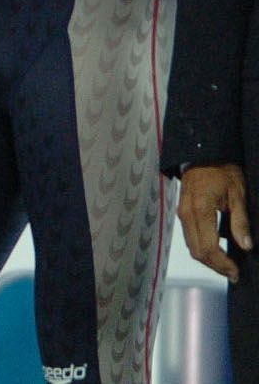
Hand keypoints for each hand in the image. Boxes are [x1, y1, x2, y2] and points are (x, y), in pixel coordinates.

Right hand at [179, 163, 251, 281]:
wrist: (203, 153)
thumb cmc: (222, 170)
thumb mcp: (238, 194)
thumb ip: (240, 221)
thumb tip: (245, 246)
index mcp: (200, 210)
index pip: (208, 247)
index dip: (222, 264)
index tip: (236, 272)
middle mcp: (186, 214)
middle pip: (197, 251)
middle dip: (215, 266)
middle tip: (234, 273)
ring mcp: (182, 213)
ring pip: (191, 246)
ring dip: (208, 260)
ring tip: (227, 265)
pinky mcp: (183, 212)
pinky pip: (190, 237)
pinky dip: (202, 248)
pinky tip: (217, 251)